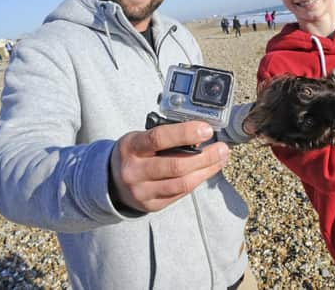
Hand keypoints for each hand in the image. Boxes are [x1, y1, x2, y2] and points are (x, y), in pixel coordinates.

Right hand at [109, 121, 228, 212]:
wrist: (111, 182)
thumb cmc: (134, 153)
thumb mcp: (140, 138)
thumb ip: (165, 137)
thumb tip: (200, 134)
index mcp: (131, 147)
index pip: (159, 138)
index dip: (185, 133)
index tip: (206, 129)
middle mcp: (134, 171)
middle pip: (176, 166)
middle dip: (205, 157)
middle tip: (223, 148)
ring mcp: (142, 191)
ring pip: (182, 183)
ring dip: (207, 170)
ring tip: (221, 158)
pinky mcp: (151, 205)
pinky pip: (180, 193)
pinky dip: (197, 180)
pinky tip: (208, 170)